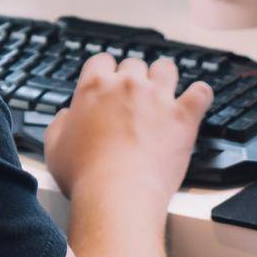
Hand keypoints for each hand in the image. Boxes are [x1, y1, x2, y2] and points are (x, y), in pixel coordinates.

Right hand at [44, 54, 212, 215]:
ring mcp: (158, 97)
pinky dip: (200, 95)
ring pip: (166, 68)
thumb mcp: (55, 148)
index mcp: (94, 87)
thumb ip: (59, 125)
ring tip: (164, 90)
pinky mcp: (183, 116)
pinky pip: (201, 92)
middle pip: (134, 63)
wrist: (118, 196)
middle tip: (133, 97)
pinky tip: (196, 100)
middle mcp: (128, 85)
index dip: (105, 71)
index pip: (101, 60)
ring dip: (165, 76)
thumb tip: (65, 116)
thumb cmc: (85, 176)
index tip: (107, 83)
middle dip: (134, 77)